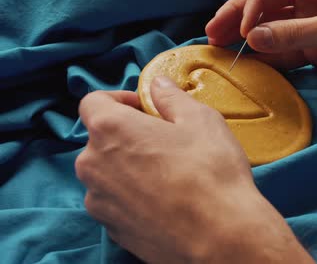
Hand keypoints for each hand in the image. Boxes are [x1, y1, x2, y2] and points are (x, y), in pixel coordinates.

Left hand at [75, 77, 312, 262]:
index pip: (93, 102)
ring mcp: (100, 202)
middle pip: (100, 139)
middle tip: (165, 140)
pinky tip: (167, 199)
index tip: (144, 107)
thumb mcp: (200, 119)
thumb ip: (171, 97)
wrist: (220, 235)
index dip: (119, 99)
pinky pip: (117, 203)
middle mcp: (93, 165)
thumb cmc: (211, 172)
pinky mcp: (112, 229)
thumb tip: (158, 84)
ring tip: (169, 173)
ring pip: (108, 173)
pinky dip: (134, 196)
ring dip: (130, 167)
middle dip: (128, 134)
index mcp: (110, 130)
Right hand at [206, 0, 316, 85]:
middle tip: (212, 33)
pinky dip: (268, 56)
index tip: (243, 27)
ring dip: (249, 37)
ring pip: (272, 27)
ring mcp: (313, 23)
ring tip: (221, 47)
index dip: (253, 2)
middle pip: (267, 4)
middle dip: (240, 17)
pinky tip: (249, 60)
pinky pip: (285, 49)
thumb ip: (295, 33)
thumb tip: (254, 38)